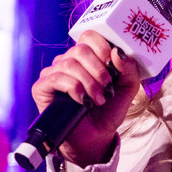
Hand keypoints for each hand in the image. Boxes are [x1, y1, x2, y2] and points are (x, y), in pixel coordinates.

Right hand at [31, 30, 140, 166]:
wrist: (97, 137)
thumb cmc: (109, 110)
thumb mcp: (127, 88)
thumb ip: (129, 68)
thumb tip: (118, 52)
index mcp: (87, 57)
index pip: (89, 35)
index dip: (102, 46)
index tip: (113, 64)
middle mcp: (68, 61)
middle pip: (80, 49)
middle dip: (99, 69)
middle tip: (107, 86)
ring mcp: (53, 73)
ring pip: (69, 64)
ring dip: (89, 82)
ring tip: (98, 99)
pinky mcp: (42, 88)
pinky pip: (56, 78)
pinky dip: (74, 88)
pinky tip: (83, 100)